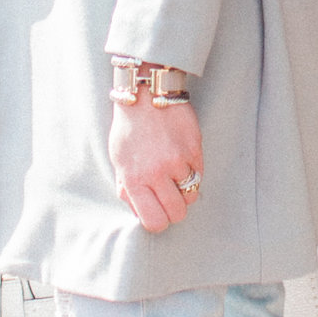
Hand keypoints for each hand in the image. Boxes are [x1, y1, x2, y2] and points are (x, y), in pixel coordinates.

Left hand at [109, 91, 203, 232]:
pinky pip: (199, 174)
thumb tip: (139, 212)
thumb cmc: (129, 128)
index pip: (153, 222)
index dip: (158, 222)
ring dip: (185, 190)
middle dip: (174, 210)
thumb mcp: (118, 160)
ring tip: (175, 176)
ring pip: (192, 195)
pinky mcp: (194, 149)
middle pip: (177, 213)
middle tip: (170, 197)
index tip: (158, 214)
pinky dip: (192, 172)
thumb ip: (127, 188)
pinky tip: (182, 159)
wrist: (145, 94)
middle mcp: (156, 174)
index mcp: (134, 179)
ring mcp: (177, 162)